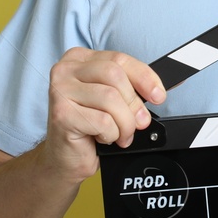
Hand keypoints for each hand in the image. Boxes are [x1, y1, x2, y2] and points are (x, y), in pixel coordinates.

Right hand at [43, 48, 166, 181]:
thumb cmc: (89, 128)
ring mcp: (60, 90)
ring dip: (124, 123)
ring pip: (111, 98)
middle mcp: (66, 70)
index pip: (119, 59)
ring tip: (119, 134)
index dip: (144, 77)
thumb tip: (156, 92)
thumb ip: (129, 89)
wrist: (65, 158)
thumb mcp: (112, 101)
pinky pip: (103, 121)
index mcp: (79, 59)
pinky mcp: (61, 113)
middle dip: (134, 104)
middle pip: (115, 75)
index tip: (158, 95)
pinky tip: (102, 138)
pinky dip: (111, 134)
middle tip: (139, 123)